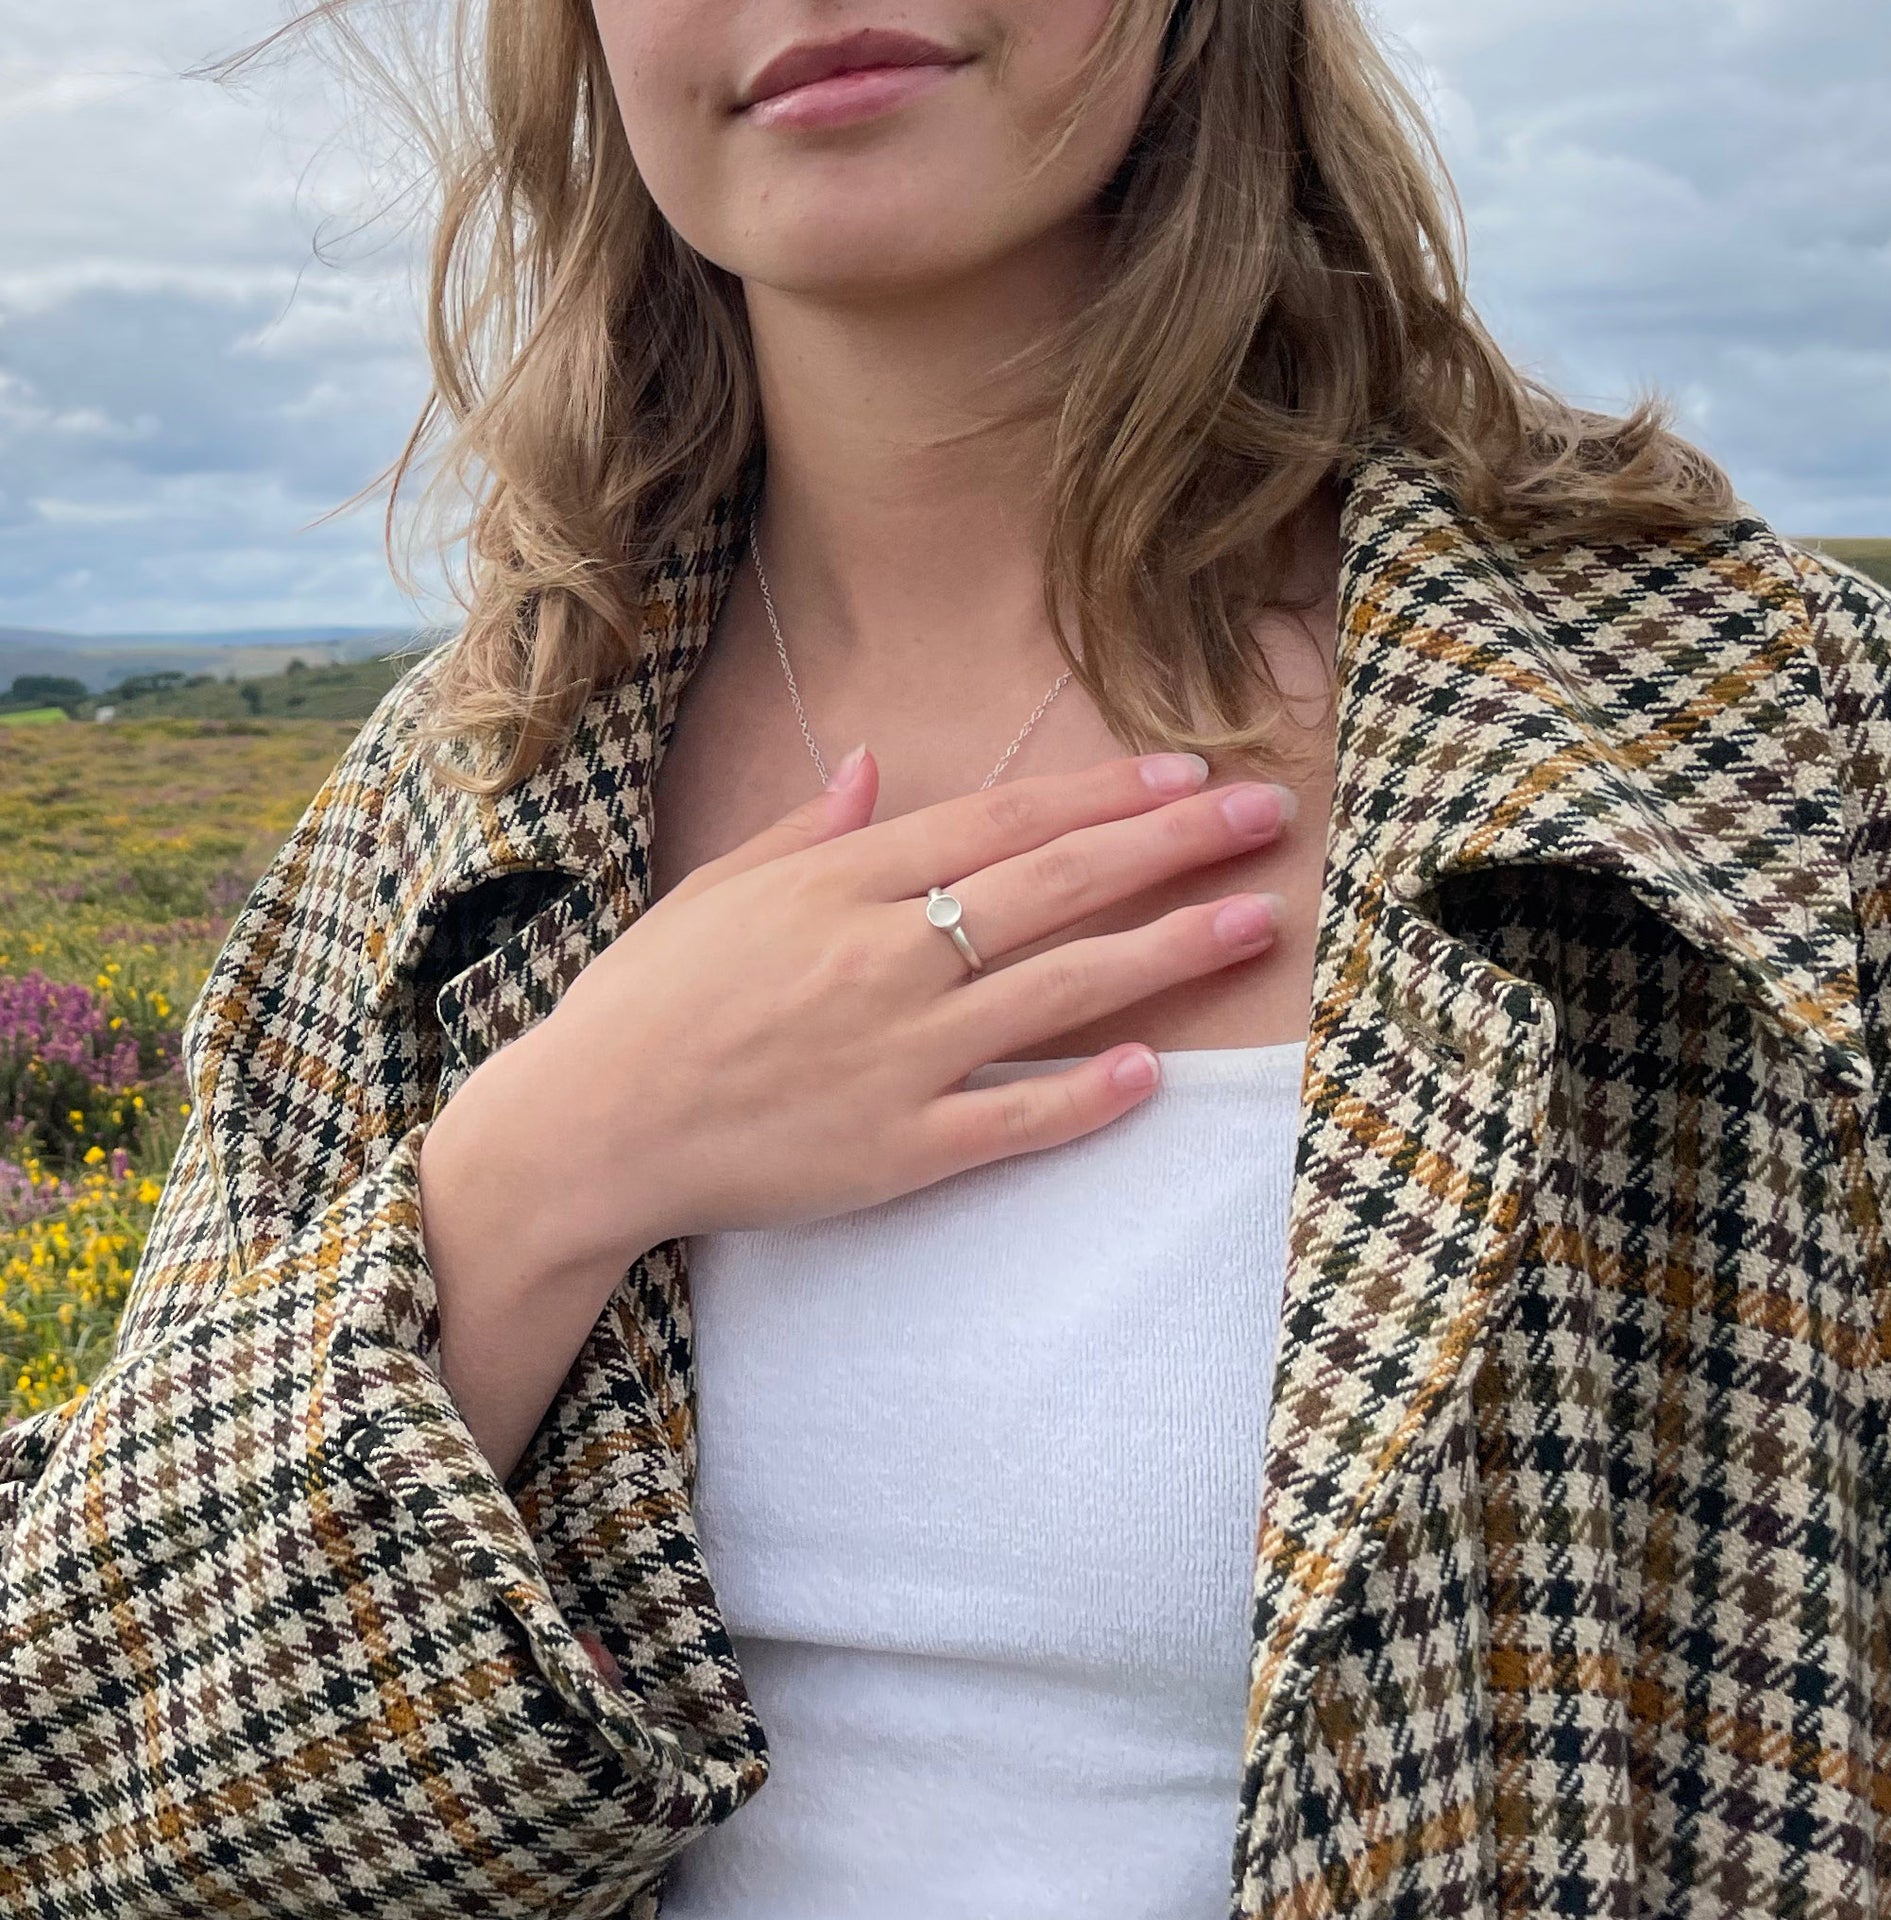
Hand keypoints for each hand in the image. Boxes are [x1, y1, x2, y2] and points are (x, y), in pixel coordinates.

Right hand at [420, 744, 1292, 1476]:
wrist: (588, 1129)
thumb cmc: (645, 1002)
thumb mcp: (714, 890)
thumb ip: (805, 829)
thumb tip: (876, 764)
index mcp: (840, 885)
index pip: (1002, 823)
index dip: (1104, 795)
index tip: (1185, 775)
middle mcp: (885, 957)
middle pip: (1057, 888)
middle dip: (1172, 848)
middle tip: (1267, 818)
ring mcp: (898, 1055)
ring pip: (1061, 992)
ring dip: (1167, 952)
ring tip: (1254, 921)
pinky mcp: (898, 1148)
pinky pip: (1012, 1119)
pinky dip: (1085, 1098)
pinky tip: (1154, 1071)